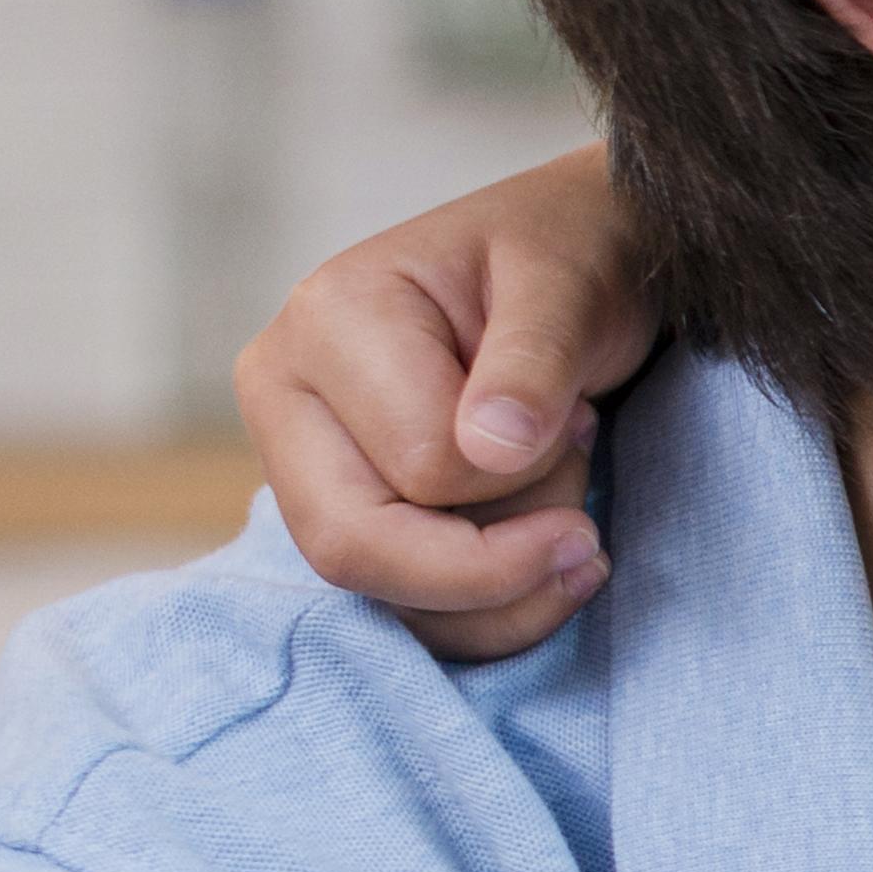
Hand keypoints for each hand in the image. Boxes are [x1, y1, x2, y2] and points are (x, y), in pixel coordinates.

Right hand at [232, 148, 655, 658]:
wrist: (579, 260)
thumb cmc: (571, 257)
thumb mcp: (570, 283)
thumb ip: (534, 358)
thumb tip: (489, 447)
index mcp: (327, 319)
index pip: (421, 468)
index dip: (524, 476)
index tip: (580, 421)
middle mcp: (286, 393)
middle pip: (354, 547)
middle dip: (495, 564)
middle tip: (586, 527)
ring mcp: (302, 462)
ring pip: (382, 596)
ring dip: (507, 585)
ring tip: (564, 496)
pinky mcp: (342, 510)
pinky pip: (401, 611)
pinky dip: (492, 613)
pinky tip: (552, 563)